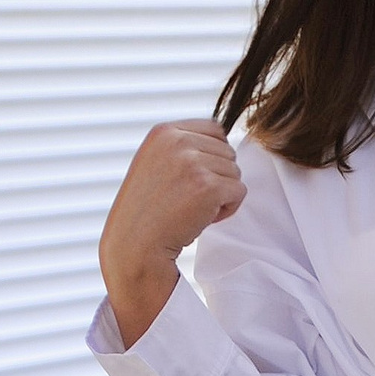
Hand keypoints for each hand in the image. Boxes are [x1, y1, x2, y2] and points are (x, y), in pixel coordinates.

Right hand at [99, 120, 244, 346]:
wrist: (135, 245)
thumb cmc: (147, 212)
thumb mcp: (156, 164)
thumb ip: (183, 148)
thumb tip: (226, 144)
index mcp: (164, 132)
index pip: (214, 130)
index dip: (212, 158)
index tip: (191, 181)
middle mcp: (178, 141)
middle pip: (228, 152)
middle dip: (216, 177)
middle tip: (189, 199)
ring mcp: (193, 162)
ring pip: (235, 172)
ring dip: (221, 195)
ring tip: (192, 209)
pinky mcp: (209, 186)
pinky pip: (240, 192)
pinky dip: (227, 210)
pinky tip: (201, 218)